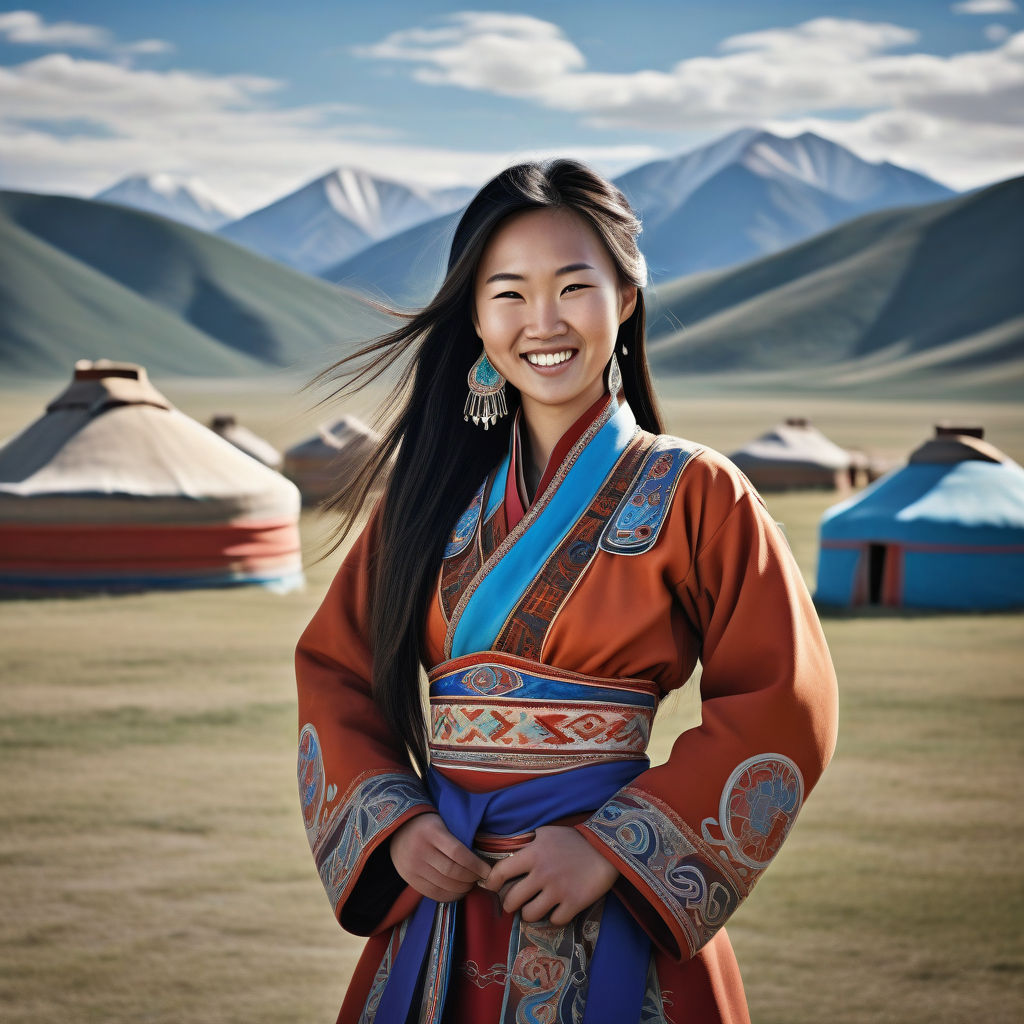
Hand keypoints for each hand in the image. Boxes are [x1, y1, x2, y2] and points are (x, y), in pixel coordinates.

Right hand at [389, 813, 490, 902]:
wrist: (399, 828)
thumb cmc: (428, 824)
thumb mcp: (442, 823)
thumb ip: (456, 838)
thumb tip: (481, 859)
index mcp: (431, 832)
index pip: (458, 853)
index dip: (475, 865)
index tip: (487, 870)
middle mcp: (420, 850)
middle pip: (452, 871)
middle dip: (470, 878)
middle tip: (480, 879)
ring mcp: (413, 866)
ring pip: (443, 885)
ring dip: (462, 889)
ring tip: (470, 885)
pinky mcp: (410, 878)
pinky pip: (433, 893)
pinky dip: (449, 896)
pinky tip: (458, 893)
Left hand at [481, 825, 618, 924]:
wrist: (606, 848)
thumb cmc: (574, 839)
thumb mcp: (547, 833)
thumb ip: (529, 843)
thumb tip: (511, 851)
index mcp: (533, 854)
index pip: (501, 871)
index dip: (492, 882)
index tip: (492, 887)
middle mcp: (541, 874)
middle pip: (512, 900)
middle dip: (509, 904)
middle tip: (514, 903)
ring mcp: (558, 890)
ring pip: (529, 915)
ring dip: (530, 913)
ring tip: (535, 908)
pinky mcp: (574, 903)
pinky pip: (554, 921)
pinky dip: (555, 918)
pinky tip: (558, 910)